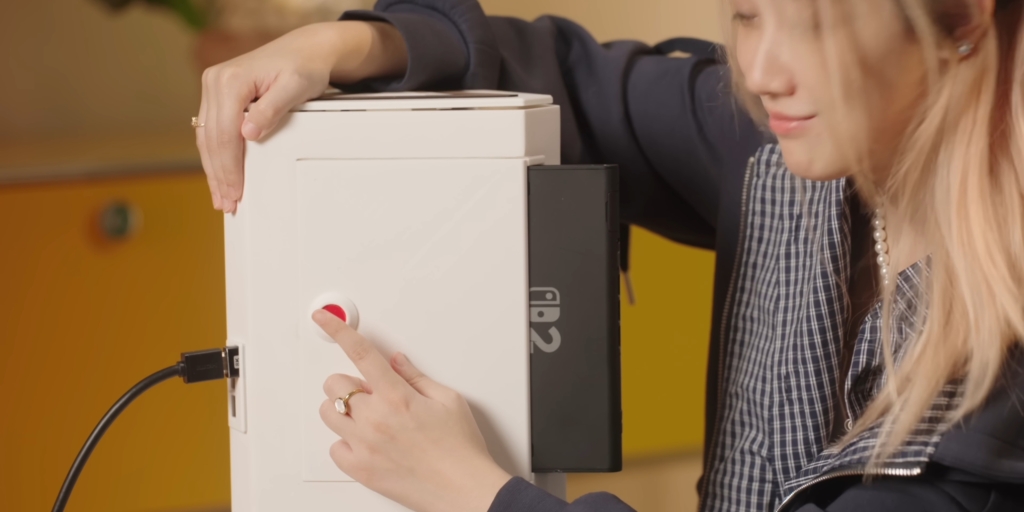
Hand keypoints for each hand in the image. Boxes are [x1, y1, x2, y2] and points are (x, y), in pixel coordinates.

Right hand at [196, 21, 407, 212]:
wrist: (304, 50)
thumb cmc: (303, 67)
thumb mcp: (295, 87)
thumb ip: (271, 109)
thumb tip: (248, 133)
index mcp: (230, 81)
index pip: (224, 134)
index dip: (229, 168)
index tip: (236, 192)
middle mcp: (215, 81)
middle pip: (211, 139)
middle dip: (219, 175)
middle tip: (227, 204)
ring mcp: (213, 87)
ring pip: (207, 137)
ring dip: (214, 169)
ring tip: (222, 197)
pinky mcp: (218, 94)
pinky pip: (212, 130)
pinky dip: (216, 155)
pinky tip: (220, 174)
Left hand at [313, 310, 512, 511]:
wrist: (464, 490)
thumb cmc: (461, 449)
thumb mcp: (448, 400)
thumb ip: (416, 377)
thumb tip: (396, 362)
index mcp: (397, 396)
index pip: (359, 353)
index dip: (337, 330)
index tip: (324, 318)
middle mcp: (375, 418)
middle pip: (335, 384)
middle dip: (350, 383)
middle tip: (373, 393)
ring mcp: (364, 445)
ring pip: (328, 414)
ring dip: (344, 411)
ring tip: (369, 419)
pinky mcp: (360, 469)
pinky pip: (334, 448)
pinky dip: (346, 442)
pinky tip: (368, 442)